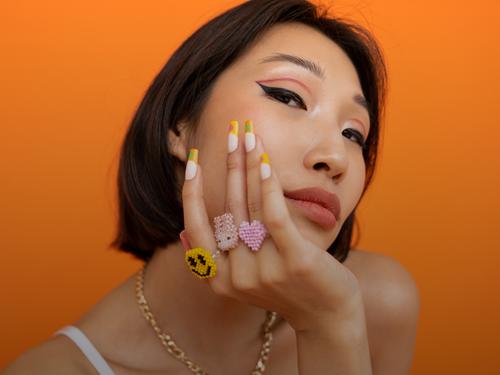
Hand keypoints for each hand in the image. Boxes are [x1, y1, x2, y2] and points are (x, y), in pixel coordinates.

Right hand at [181, 120, 361, 332]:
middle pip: (226, 209)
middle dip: (228, 165)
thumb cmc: (286, 289)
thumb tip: (181, 232)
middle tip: (231, 132)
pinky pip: (274, 216)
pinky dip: (267, 187)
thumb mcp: (244, 278)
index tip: (192, 160)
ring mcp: (264, 270)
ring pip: (249, 208)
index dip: (192, 192)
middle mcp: (236, 276)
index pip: (195, 228)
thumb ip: (214, 259)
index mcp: (219, 280)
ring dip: (248, 166)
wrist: (327, 317)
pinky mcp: (294, 261)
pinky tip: (264, 161)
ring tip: (249, 136)